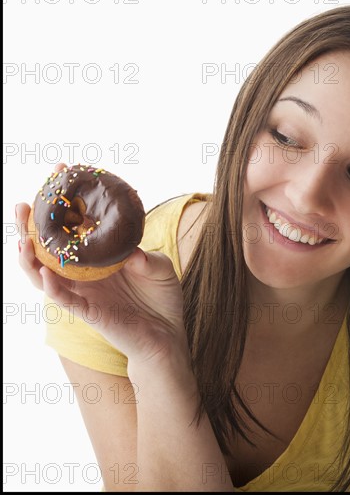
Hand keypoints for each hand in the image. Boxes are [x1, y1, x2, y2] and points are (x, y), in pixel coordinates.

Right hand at [16, 164, 187, 367]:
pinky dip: (53, 287)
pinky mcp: (88, 313)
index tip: (59, 174)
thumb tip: (130, 251)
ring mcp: (84, 293)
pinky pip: (64, 299)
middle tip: (22, 204)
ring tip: (21, 239)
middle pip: (48, 248)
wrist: (167, 336)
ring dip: (30, 259)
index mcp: (99, 258)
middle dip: (31, 227)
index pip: (74, 228)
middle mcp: (85, 273)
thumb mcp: (159, 268)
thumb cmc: (162, 298)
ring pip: (44, 275)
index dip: (64, 204)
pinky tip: (46, 274)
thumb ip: (146, 257)